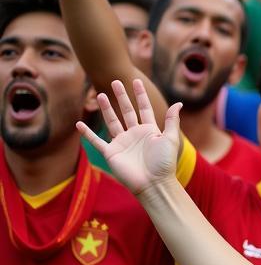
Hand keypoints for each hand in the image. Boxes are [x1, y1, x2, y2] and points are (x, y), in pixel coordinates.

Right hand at [77, 79, 181, 196]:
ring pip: (112, 121)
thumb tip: (178, 103)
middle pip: (126, 111)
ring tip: (100, 95)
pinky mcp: (111, 153)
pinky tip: (79, 124)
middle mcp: (135, 134)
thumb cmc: (164, 163)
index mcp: (149, 130)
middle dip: (121, 96)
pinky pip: (96, 141)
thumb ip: (171, 121)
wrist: (153, 184)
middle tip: (115, 81)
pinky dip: (87, 134)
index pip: (144, 108)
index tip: (136, 80)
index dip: (140, 95)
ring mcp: (122, 143)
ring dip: (106, 109)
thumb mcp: (170, 139)